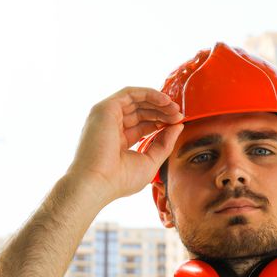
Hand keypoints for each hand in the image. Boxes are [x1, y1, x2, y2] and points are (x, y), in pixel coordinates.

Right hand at [66, 87, 182, 202]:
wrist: (97, 183)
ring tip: (175, 109)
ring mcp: (106, 117)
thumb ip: (165, 143)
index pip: (143, 125)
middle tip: (178, 115)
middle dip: (162, 111)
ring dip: (158, 102)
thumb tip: (178, 126)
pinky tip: (165, 100)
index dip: (161, 122)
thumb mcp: (150, 161)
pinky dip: (149, 93)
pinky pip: (130, 93)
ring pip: (136, 100)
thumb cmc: (119, 180)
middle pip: (141, 111)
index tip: (177, 124)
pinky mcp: (105, 109)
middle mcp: (111, 127)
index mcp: (118, 142)